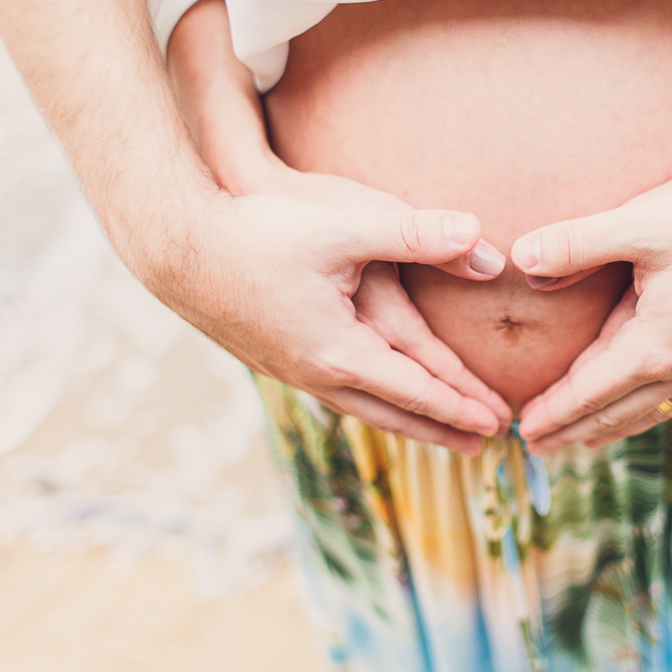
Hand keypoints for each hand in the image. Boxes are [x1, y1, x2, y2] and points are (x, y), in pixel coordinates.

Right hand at [149, 171, 510, 455]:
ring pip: (361, 408)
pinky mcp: (270, 356)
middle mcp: (316, 373)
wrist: (173, 242)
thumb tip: (483, 241)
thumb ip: (417, 234)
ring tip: (434, 433)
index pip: (418, 391)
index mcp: (340, 351)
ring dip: (405, 422)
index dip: (462, 406)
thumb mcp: (346, 226)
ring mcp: (289, 370)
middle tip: (482, 446)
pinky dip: (368, 404)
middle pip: (393, 414)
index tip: (499, 422)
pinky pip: (334, 394)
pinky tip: (368, 397)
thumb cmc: (259, 229)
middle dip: (442, 430)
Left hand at [509, 171, 671, 453]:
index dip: (552, 413)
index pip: (587, 394)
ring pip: (649, 411)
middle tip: (539, 446)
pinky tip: (645, 402)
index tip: (523, 431)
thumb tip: (522, 257)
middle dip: (573, 431)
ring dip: (610, 427)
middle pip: (615, 415)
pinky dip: (647, 409)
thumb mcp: (643, 223)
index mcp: (656, 347)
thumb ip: (577, 242)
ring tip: (584, 437)